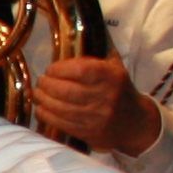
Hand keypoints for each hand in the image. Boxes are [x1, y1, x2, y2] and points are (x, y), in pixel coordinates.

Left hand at [27, 55, 159, 156]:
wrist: (136, 123)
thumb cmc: (119, 90)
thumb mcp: (115, 69)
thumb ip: (95, 57)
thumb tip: (69, 39)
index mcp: (112, 77)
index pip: (81, 71)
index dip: (60, 69)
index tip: (51, 69)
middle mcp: (105, 97)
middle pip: (67, 91)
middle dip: (47, 85)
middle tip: (41, 81)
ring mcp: (97, 117)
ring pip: (61, 108)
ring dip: (43, 100)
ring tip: (37, 93)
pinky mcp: (89, 132)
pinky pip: (61, 123)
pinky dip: (46, 115)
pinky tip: (41, 108)